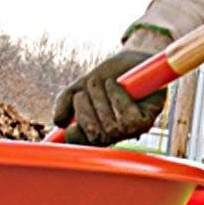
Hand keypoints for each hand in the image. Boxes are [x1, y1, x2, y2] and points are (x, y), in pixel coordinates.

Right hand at [52, 50, 166, 145]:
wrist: (133, 59)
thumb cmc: (107, 76)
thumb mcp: (80, 87)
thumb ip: (65, 103)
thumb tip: (58, 122)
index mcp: (95, 133)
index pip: (82, 146)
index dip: (75, 137)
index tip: (69, 125)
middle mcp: (112, 137)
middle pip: (95, 136)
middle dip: (85, 111)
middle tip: (86, 89)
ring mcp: (130, 131)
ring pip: (111, 127)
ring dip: (101, 100)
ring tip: (101, 82)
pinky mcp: (145, 121)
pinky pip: (128, 119)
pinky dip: (117, 99)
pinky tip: (115, 85)